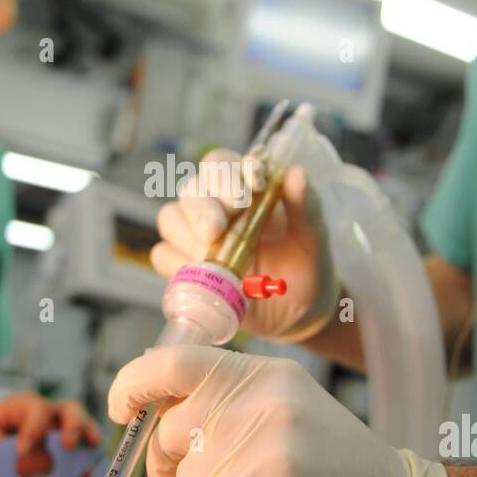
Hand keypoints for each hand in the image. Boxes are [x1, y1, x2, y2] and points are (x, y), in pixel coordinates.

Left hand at [0, 392, 100, 476]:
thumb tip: (19, 463)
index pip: (37, 411)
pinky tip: (86, 475)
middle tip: (69, 446)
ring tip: (90, 457)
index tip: (22, 451)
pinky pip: (81, 449)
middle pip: (70, 410)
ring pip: (82, 425)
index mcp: (24, 404)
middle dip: (73, 426)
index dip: (33, 430)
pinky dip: (86, 460)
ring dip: (88, 439)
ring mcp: (58, 429)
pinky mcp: (63, 448)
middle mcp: (47, 412)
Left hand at [108, 346, 450, 476]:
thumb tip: (150, 410)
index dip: (131, 386)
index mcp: (263, 377)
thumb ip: (225, 398)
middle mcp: (260, 409)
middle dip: (167, 465)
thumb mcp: (287, 405)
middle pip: (169, 435)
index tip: (122, 411)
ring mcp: (263, 460)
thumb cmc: (336, 466)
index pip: (172, 365)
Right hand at [152, 148, 338, 340]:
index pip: (220, 164)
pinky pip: (163, 255)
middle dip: (202, 209)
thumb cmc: (305, 267)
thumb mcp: (313, 238)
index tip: (245, 195)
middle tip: (215, 232)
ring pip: (170, 218)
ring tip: (216, 260)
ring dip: (187, 237)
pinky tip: (204, 277)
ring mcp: (196, 235)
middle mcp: (216, 205)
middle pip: (191, 190)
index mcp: (245, 187)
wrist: (297, 313)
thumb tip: (296, 174)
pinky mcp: (184, 265)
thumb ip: (305, 207)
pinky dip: (178, 265)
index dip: (225, 175)